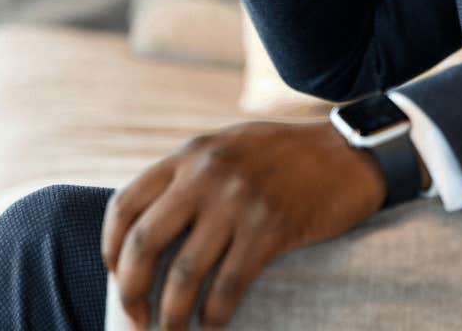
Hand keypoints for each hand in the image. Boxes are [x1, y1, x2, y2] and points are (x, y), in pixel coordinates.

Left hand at [101, 121, 386, 329]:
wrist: (351, 153)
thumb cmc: (288, 156)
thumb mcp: (229, 148)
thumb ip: (191, 176)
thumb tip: (150, 226)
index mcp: (189, 155)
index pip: (125, 205)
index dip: (110, 248)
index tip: (115, 277)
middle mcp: (206, 174)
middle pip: (144, 244)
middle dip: (130, 292)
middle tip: (135, 321)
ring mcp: (238, 201)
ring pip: (184, 274)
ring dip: (170, 317)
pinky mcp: (271, 228)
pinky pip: (229, 286)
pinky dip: (215, 316)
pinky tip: (212, 327)